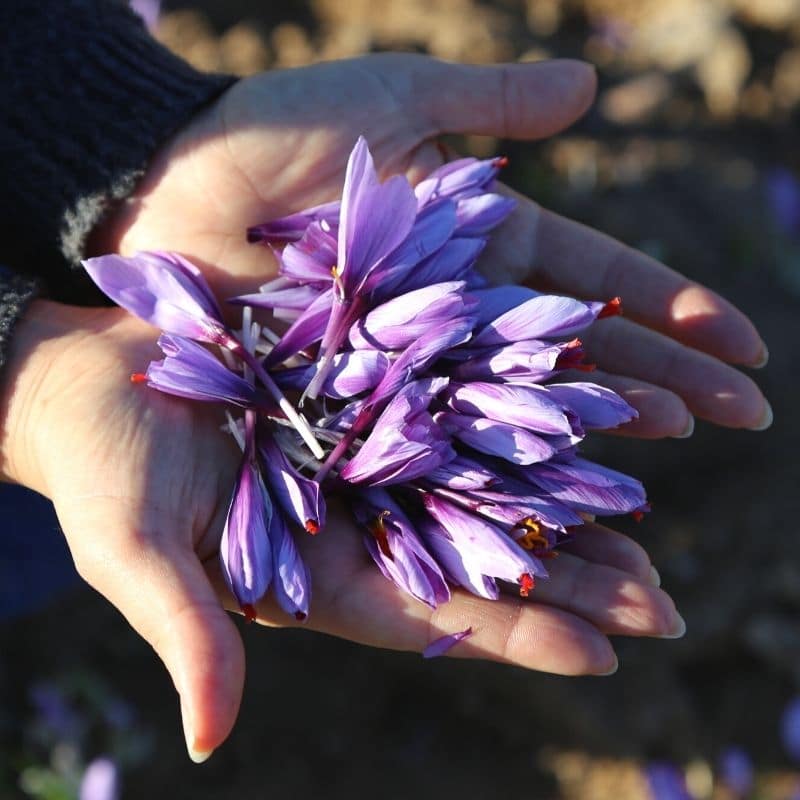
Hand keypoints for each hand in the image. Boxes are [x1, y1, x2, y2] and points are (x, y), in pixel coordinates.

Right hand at [0, 300, 682, 758]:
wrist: (87, 371)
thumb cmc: (99, 462)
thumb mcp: (134, 547)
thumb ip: (185, 630)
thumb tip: (209, 740)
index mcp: (311, 569)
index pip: (425, 613)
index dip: (509, 634)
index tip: (598, 654)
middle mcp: (352, 515)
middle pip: (473, 557)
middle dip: (562, 583)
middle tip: (657, 602)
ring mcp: (364, 448)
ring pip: (479, 485)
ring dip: (558, 507)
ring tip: (642, 534)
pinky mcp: (364, 385)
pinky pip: (453, 404)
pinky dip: (513, 415)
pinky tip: (575, 418)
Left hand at [101, 54, 770, 437]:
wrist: (164, 197)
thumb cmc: (266, 140)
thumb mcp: (393, 103)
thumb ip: (489, 103)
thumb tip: (591, 87)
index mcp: (478, 246)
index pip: (596, 285)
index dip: (673, 310)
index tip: (744, 342)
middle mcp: (459, 317)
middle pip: (579, 355)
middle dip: (667, 379)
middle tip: (746, 414)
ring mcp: (417, 369)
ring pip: (527, 407)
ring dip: (608, 431)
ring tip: (684, 446)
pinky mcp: (365, 409)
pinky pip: (451, 442)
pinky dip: (508, 467)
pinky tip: (567, 493)